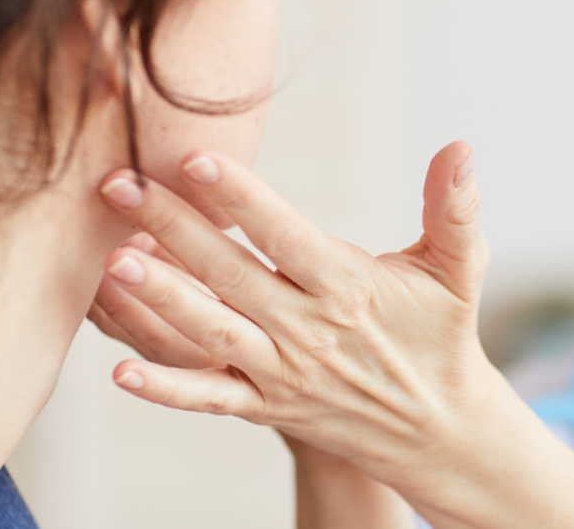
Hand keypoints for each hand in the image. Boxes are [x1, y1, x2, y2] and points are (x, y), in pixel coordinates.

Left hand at [94, 141, 499, 499]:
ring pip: (210, 332)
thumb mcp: (459, 268)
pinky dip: (166, 388)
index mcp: (348, 287)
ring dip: (160, 298)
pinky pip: (210, 398)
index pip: (285, 236)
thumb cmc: (441, 333)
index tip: (197, 158)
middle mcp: (309, 330)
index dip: (241, 199)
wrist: (439, 427)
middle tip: (119, 184)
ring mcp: (283, 372)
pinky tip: (120, 371)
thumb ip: (453, 208)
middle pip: (231, 274)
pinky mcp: (267, 407)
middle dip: (171, 227)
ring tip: (112, 261)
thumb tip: (461, 146)